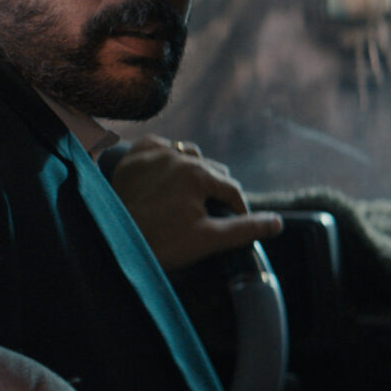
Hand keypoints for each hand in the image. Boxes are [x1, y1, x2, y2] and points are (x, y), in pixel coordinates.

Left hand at [107, 135, 283, 269]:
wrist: (113, 244)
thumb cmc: (161, 243)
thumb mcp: (208, 239)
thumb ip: (245, 229)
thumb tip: (278, 223)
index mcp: (198, 173)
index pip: (231, 190)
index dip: (237, 210)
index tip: (234, 225)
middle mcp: (177, 156)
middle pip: (211, 171)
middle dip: (215, 191)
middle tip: (208, 215)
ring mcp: (153, 154)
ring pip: (187, 155)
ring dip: (194, 171)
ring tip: (191, 195)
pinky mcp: (133, 158)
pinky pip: (157, 146)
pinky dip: (166, 155)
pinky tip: (167, 170)